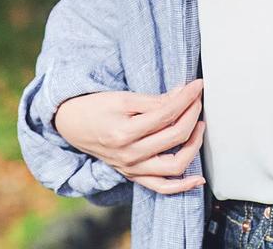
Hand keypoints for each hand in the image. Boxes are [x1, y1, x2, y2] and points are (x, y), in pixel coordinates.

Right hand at [53, 77, 206, 194]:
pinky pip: (162, 188)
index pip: (168, 114)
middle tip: (198, 99)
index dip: (187, 98)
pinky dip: (182, 186)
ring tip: (200, 125)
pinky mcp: (134, 176)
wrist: (72, 126)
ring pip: (174, 165)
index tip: (198, 85)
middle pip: (175, 136)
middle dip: (192, 114)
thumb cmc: (96, 107)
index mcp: (126, 133)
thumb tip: (183, 94)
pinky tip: (198, 178)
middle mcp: (130, 156)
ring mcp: (133, 170)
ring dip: (194, 145)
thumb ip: (154, 100)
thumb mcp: (123, 98)